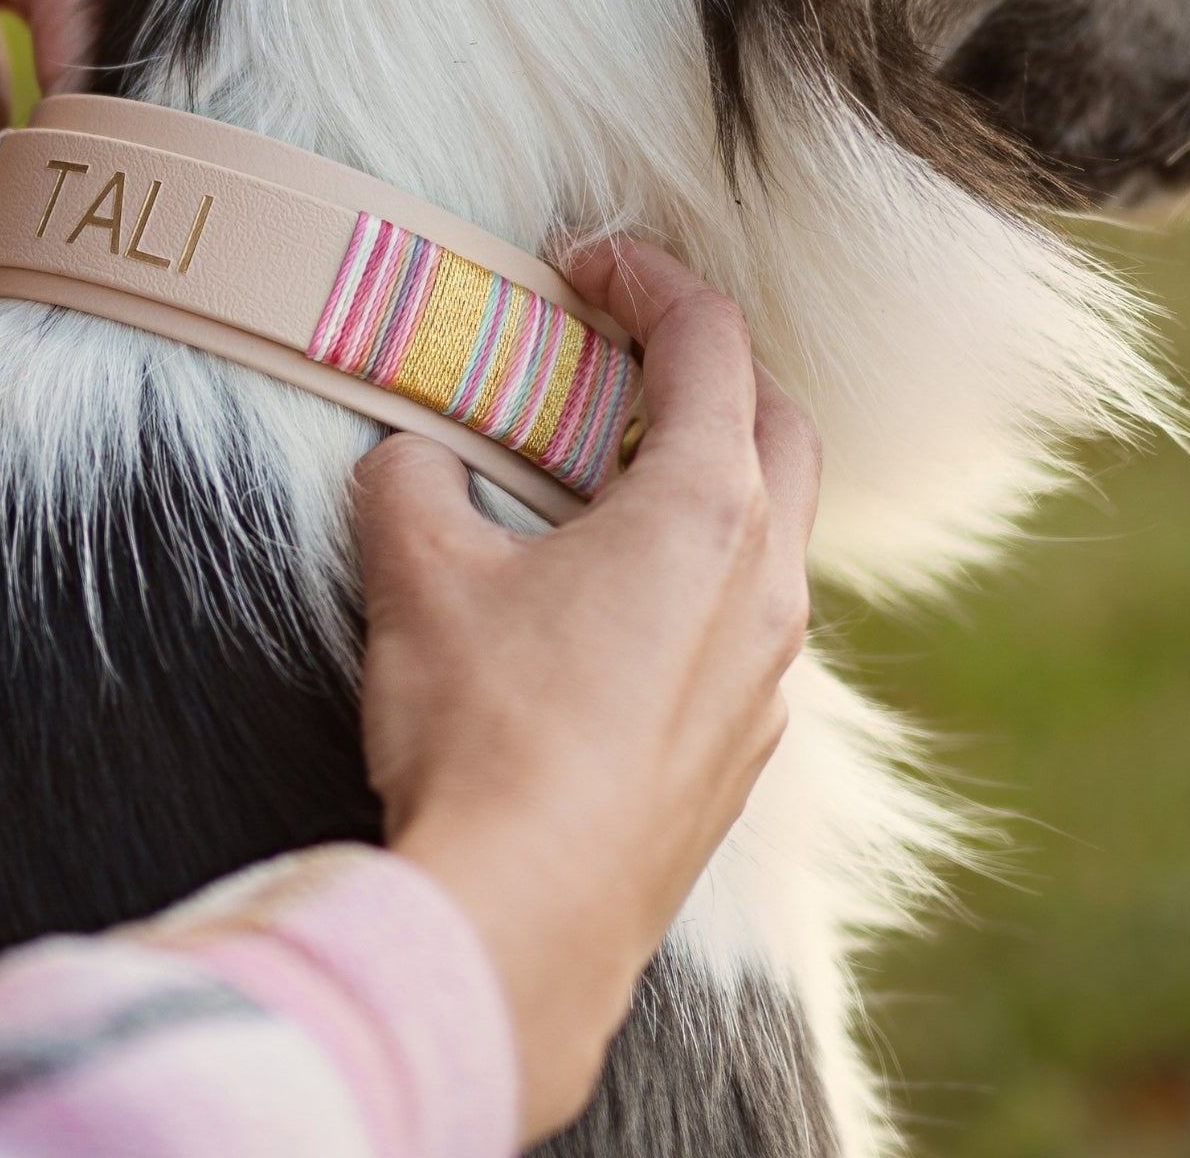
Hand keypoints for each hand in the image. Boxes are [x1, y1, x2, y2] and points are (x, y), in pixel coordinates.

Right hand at [352, 238, 818, 1146]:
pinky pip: (751, 625)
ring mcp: (770, 674)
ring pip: (776, 530)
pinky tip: (617, 612)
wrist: (522, 926)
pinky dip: (704, 577)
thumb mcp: (416, 576)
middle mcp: (765, 580)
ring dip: (710, 479)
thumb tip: (412, 460)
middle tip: (620, 356)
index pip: (709, 340)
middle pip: (778, 421)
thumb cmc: (483, 734)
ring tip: (609, 483)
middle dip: (710, 367)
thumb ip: (411, 481)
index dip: (648, 276)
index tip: (584, 263)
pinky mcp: (747, 752)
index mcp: (704, 508)